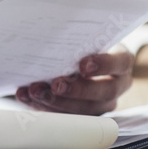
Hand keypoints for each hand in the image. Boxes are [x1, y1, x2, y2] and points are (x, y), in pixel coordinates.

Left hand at [15, 45, 134, 115]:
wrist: (73, 57)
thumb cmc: (81, 43)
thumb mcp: (84, 37)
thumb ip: (77, 38)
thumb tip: (52, 33)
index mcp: (121, 61)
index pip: (120, 62)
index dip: (104, 65)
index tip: (83, 65)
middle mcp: (116, 85)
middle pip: (104, 92)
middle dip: (76, 91)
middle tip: (55, 85)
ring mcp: (101, 103)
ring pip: (84, 110)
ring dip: (56, 102)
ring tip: (35, 91)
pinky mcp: (83, 115)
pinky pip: (66, 116)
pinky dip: (43, 106)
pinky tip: (26, 96)